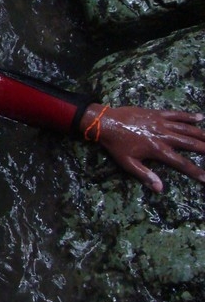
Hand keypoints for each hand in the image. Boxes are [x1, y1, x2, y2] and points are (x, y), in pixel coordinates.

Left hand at [81, 103, 204, 191]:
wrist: (105, 122)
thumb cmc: (116, 145)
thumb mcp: (127, 163)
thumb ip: (145, 175)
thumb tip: (160, 188)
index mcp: (157, 150)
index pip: (182, 163)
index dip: (196, 171)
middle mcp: (163, 136)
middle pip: (190, 144)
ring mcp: (160, 123)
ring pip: (186, 129)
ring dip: (201, 134)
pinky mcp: (156, 113)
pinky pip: (175, 114)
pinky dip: (188, 115)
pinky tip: (200, 117)